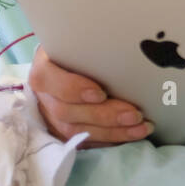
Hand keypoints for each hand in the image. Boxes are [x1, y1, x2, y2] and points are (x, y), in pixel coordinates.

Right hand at [29, 45, 153, 148]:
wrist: (67, 66)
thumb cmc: (77, 51)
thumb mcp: (79, 42)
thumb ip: (91, 46)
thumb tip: (130, 43)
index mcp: (43, 70)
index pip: (48, 80)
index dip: (73, 89)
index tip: (100, 93)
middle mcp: (44, 96)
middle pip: (67, 111)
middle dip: (104, 115)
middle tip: (134, 114)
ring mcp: (51, 117)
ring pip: (76, 131)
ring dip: (112, 132)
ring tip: (141, 127)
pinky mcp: (63, 133)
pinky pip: (85, 142)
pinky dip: (110, 140)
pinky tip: (132, 135)